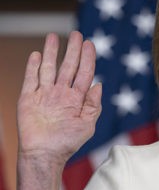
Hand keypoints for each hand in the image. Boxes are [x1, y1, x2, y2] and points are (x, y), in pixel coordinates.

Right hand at [17, 31, 101, 164]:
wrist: (44, 155)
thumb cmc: (68, 143)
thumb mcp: (88, 124)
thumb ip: (94, 105)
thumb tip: (99, 84)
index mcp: (77, 98)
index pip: (84, 73)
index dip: (87, 58)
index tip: (89, 43)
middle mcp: (61, 93)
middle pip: (68, 66)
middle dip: (72, 50)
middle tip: (76, 33)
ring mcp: (44, 94)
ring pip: (48, 68)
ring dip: (51, 52)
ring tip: (53, 36)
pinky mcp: (28, 99)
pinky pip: (31, 79)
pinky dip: (33, 66)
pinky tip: (36, 54)